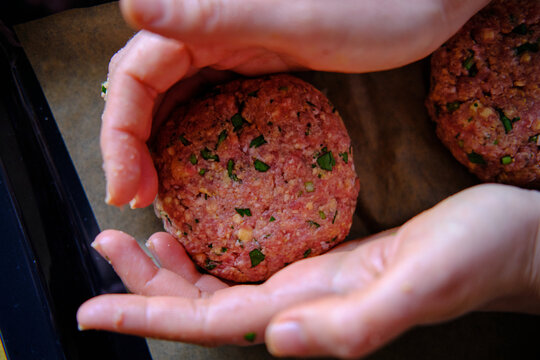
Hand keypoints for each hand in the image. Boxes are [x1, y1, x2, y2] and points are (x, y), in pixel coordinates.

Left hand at [77, 184, 539, 357]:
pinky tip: (198, 231)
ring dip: (173, 266)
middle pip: (205, 305)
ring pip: (223, 285)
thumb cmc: (475, 258)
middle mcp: (304, 303)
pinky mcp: (327, 260)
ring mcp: (314, 283)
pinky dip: (215, 247)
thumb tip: (276, 343)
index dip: (151, 315)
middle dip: (147, 284)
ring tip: (134, 239)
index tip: (94, 309)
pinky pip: (253, 261)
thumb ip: (354, 325)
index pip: (213, 323)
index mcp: (315, 311)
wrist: (507, 241)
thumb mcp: (419, 285)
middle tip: (103, 247)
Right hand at [102, 0, 489, 206]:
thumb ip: (210, 14)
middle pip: (145, 90)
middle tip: (139, 199)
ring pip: (172, 98)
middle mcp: (209, 29)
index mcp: (206, 15)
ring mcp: (233, 48)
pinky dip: (191, 137)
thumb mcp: (294, 15)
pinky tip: (194, 166)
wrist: (427, 0)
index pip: (135, 74)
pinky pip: (207, 104)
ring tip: (160, 192)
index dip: (119, 134)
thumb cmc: (378, 5)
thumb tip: (128, 7)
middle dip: (131, 146)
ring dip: (156, 145)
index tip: (127, 189)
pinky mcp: (258, 66)